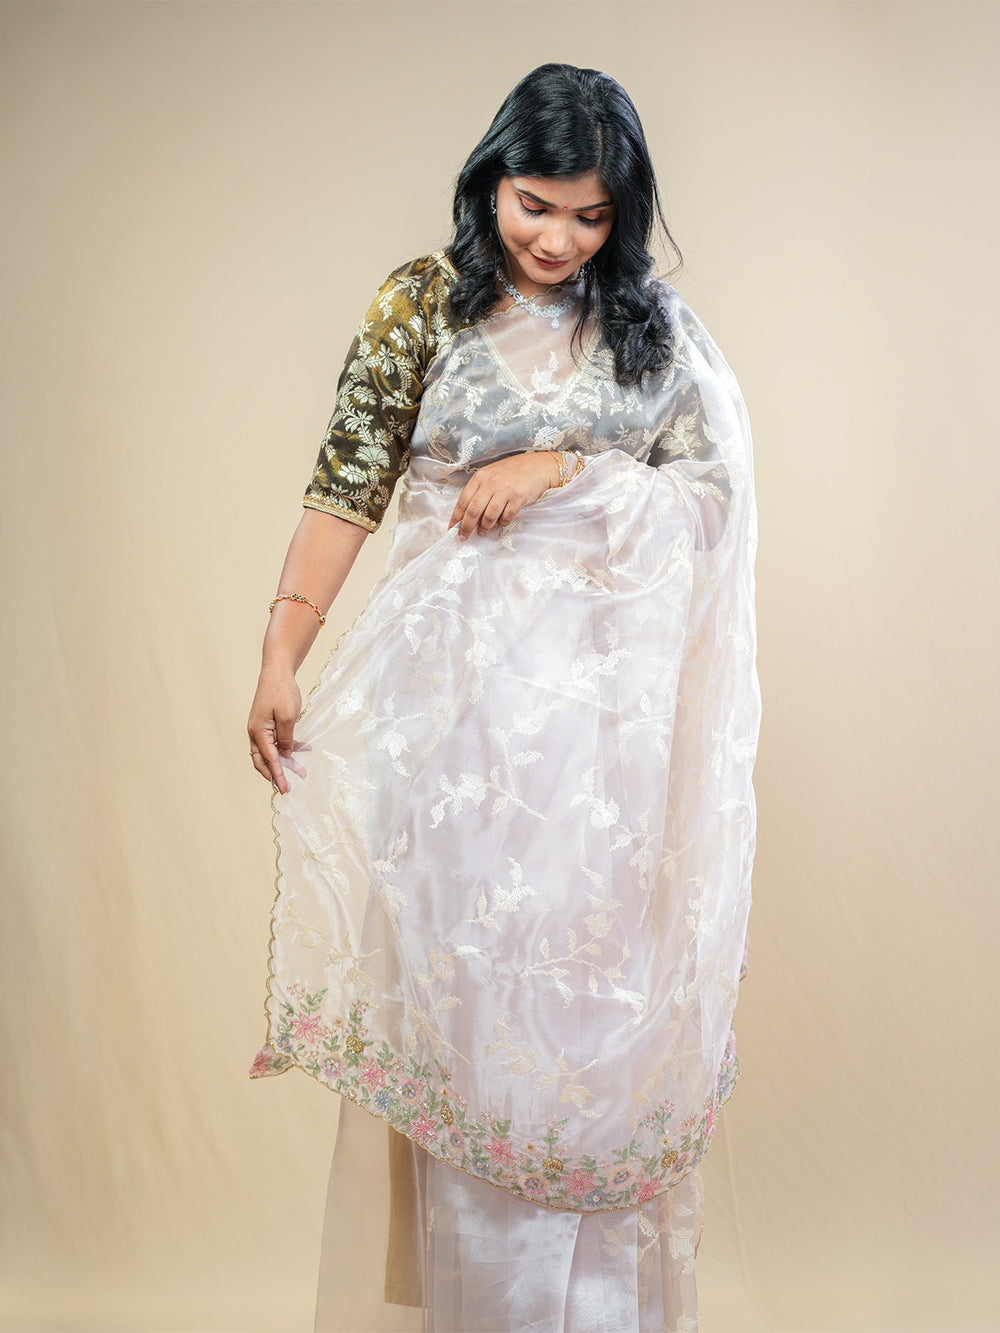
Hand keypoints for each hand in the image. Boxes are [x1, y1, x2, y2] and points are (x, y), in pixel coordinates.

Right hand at [248, 666, 308, 794]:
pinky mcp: (266, 725)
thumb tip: (285, 755)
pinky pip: (274, 742)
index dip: (277, 775)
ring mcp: (259, 729)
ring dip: (282, 763)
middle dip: (275, 775)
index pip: (269, 759)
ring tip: (299, 772)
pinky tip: (301, 749)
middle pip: (262, 761)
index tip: (284, 789)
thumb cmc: (282, 692)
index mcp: (258, 732)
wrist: (277, 672)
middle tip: (287, 788)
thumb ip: (286, 738)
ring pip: (268, 753)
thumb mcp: (288, 716)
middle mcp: (255, 732)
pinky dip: (285, 748)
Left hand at [448, 450, 561, 538]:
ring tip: (482, 532)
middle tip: (463, 537)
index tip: (451, 528)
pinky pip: (506, 517)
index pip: (463, 500)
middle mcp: (491, 483)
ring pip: (489, 516)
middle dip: (466, 527)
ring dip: (484, 528)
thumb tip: (467, 515)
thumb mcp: (491, 475)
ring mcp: (505, 490)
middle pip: (473, 511)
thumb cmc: (512, 472)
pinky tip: (501, 523)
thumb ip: (479, 491)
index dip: (456, 517)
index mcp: (480, 477)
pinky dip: (502, 523)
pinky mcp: (519, 498)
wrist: (537, 466)